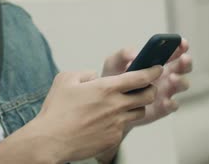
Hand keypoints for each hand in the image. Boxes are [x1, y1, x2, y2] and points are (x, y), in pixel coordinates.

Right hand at [31, 67, 162, 162]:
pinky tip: (106, 121)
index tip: (157, 68)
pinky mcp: (114, 138)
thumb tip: (94, 76)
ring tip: (124, 104)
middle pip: (148, 96)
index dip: (153, 71)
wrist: (51, 140)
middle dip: (151, 89)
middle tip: (147, 87)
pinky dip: (120, 122)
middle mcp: (116, 105)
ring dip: (137, 106)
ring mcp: (117, 123)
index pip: (140, 77)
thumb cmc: (56, 110)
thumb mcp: (66, 79)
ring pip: (139, 112)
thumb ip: (84, 73)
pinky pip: (124, 128)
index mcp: (106, 88)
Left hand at [101, 38, 191, 127]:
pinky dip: (172, 103)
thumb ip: (123, 54)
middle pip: (183, 67)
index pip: (174, 51)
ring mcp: (166, 91)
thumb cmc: (114, 78)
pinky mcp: (162, 108)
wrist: (107, 102)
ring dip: (180, 80)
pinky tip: (165, 101)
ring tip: (172, 78)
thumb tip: (136, 55)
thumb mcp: (114, 63)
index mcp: (157, 61)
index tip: (182, 42)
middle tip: (183, 59)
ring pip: (182, 84)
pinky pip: (173, 105)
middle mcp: (166, 75)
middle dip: (186, 62)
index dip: (181, 46)